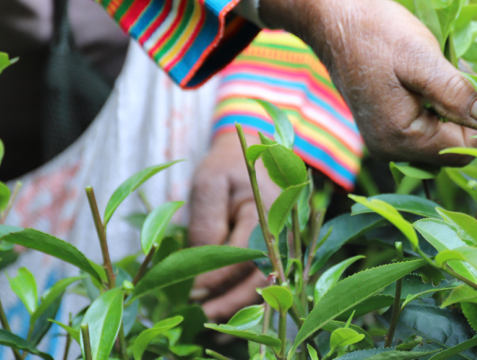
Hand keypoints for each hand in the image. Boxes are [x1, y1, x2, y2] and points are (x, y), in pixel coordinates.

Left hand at [188, 130, 277, 320]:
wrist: (251, 154)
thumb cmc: (227, 167)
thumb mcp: (209, 184)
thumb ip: (206, 223)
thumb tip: (201, 268)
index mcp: (267, 211)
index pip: (242, 257)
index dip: (215, 278)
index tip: (189, 291)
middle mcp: (284, 231)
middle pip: (260, 279)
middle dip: (228, 303)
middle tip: (198, 315)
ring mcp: (286, 243)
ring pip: (267, 286)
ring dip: (240, 308)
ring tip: (210, 321)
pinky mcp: (281, 251)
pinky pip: (268, 281)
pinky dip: (248, 300)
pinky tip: (228, 314)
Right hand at [260, 0, 476, 162]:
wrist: (332, 19)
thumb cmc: (375, 33)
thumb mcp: (420, 57)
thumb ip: (455, 92)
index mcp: (400, 138)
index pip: (465, 148)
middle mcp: (393, 149)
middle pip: (455, 147)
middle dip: (472, 114)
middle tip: (474, 74)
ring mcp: (389, 139)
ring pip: (444, 134)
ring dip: (457, 106)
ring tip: (453, 69)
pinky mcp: (388, 124)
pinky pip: (429, 124)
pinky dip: (441, 103)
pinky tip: (437, 75)